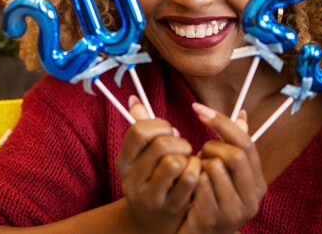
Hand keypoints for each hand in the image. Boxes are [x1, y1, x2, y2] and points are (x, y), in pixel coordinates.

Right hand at [116, 95, 200, 233]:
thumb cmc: (152, 179)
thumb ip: (140, 127)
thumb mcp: (140, 156)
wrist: (152, 223)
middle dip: (179, 142)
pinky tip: (195, 173)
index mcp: (124, 161)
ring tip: (188, 162)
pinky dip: (197, 170)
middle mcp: (132, 179)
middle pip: (161, 145)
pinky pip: (190, 178)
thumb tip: (134, 100)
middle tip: (183, 148)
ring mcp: (151, 195)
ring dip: (189, 158)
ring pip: (176, 162)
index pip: (139, 131)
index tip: (168, 131)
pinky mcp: (171, 207)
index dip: (159, 125)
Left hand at [179, 106, 265, 233]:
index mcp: (258, 182)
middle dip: (211, 147)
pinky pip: (199, 185)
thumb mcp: (227, 174)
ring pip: (215, 168)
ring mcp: (235, 211)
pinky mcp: (215, 219)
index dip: (222, 122)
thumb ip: (234, 146)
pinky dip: (191, 179)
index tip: (198, 109)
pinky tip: (188, 185)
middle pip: (235, 155)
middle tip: (200, 153)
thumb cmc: (211, 198)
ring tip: (195, 172)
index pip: (246, 142)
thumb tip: (242, 114)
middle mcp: (253, 197)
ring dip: (199, 165)